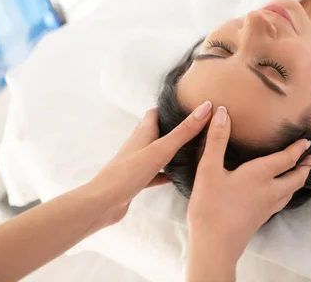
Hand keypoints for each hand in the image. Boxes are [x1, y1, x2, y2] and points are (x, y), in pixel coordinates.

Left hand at [87, 102, 212, 228]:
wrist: (103, 203)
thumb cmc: (129, 173)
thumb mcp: (161, 150)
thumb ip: (184, 131)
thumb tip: (206, 107)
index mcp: (143, 133)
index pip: (154, 113)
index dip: (169, 108)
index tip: (187, 106)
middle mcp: (138, 145)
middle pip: (155, 131)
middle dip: (171, 128)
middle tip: (192, 128)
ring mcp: (136, 163)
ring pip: (155, 152)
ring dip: (169, 150)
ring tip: (189, 150)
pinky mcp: (136, 180)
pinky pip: (154, 173)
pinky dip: (165, 173)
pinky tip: (176, 177)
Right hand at [186, 106, 310, 280]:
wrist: (215, 245)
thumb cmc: (210, 206)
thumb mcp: (209, 169)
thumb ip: (216, 140)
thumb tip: (221, 113)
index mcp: (260, 175)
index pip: (286, 159)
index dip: (298, 149)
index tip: (307, 141)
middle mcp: (269, 190)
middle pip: (295, 177)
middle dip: (304, 166)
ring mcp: (267, 207)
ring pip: (290, 191)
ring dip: (298, 180)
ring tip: (301, 173)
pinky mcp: (261, 218)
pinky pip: (281, 202)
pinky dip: (286, 193)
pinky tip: (278, 195)